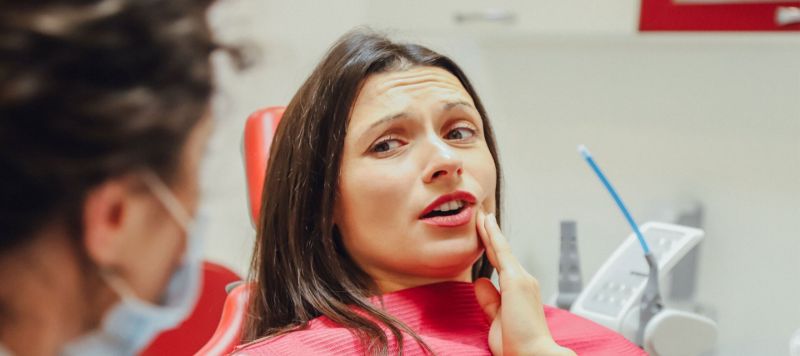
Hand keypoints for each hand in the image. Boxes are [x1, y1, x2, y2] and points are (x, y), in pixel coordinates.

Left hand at [474, 208, 575, 355]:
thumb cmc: (518, 343)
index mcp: (520, 290)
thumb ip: (489, 300)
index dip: (491, 246)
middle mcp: (524, 281)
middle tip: (481, 214)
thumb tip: (480, 281)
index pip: (501, 263)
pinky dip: (493, 236)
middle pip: (501, 252)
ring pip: (500, 249)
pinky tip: (486, 223)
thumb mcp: (497, 319)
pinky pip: (501, 253)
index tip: (484, 232)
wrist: (533, 354)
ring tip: (480, 212)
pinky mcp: (516, 281)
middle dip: (490, 233)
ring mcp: (522, 279)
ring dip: (490, 230)